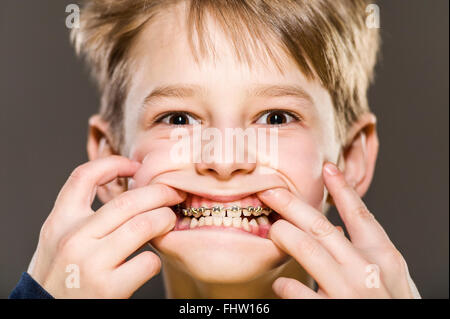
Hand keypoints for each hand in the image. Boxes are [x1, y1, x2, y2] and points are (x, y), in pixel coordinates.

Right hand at [27, 155, 185, 297]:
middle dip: (159, 193)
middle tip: (174, 194)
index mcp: (59, 222)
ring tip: (169, 221)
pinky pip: (147, 262)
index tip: (135, 166)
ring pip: (143, 225)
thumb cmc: (59, 276)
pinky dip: (156, 259)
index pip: (83, 176)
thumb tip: (126, 191)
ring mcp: (91, 263)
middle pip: (127, 201)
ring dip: (164, 220)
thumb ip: (83, 217)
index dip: (114, 164)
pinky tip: (150, 262)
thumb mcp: (59, 239)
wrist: (45, 314)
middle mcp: (73, 239)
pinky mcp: (108, 288)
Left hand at [257, 162, 420, 298]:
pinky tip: (280, 285)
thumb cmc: (393, 306)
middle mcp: (366, 270)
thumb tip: (338, 231)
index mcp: (384, 258)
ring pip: (305, 248)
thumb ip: (367, 253)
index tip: (326, 168)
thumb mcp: (392, 278)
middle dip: (291, 204)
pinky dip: (283, 284)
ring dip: (283, 235)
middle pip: (321, 226)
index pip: (360, 215)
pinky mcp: (329, 312)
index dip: (342, 189)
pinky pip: (294, 290)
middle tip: (269, 191)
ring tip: (273, 232)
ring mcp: (347, 292)